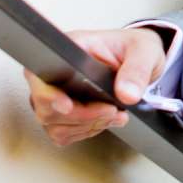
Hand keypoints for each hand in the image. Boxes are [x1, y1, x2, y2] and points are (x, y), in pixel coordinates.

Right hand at [25, 25, 168, 147]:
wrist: (141, 61)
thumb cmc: (135, 49)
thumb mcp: (144, 51)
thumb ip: (137, 70)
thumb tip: (126, 94)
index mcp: (68, 49)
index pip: (38, 74)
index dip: (48, 95)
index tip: (68, 106)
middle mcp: (55, 72)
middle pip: (44, 107)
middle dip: (81, 116)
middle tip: (111, 111)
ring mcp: (55, 94)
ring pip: (53, 124)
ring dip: (86, 126)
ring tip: (114, 115)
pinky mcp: (63, 112)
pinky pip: (62, 133)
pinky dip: (85, 132)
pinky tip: (104, 120)